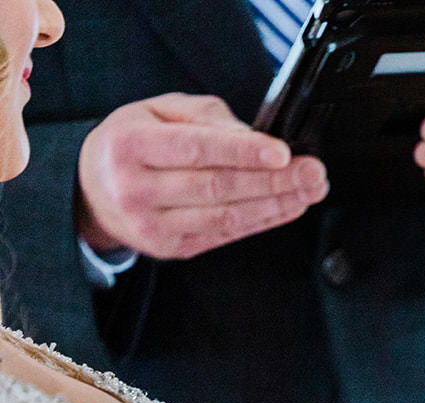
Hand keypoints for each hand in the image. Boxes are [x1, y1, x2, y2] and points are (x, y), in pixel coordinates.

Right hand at [77, 94, 328, 259]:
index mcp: (131, 146)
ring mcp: (154, 227)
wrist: (92, 192)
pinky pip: (225, 235)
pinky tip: (287, 208)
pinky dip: (261, 222)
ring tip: (309, 191)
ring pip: (225, 217)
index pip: (197, 150)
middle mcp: (138, 190)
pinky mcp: (172, 249)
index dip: (243, 152)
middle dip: (273, 181)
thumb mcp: (156, 112)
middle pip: (218, 187)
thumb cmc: (131, 144)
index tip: (283, 152)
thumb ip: (205, 117)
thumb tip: (253, 138)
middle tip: (313, 173)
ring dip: (275, 205)